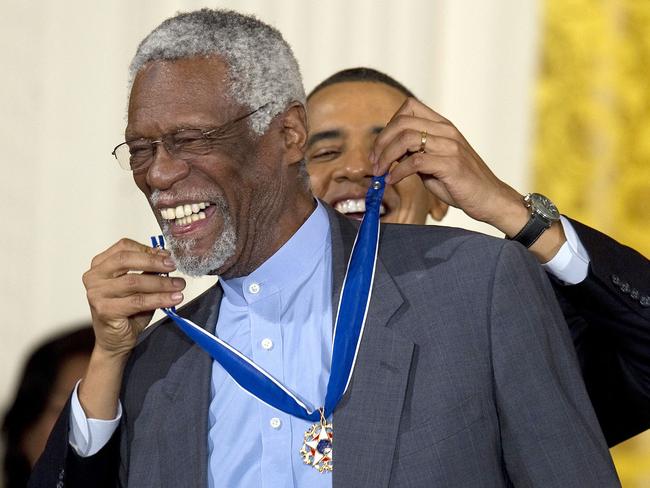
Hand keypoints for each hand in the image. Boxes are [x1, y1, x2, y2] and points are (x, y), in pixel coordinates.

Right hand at [82, 238, 184, 357]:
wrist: (116, 340)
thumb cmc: (127, 311)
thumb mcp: (139, 285)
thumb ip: (147, 271)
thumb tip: (166, 258)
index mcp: (100, 265)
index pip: (124, 247)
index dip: (147, 249)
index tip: (167, 255)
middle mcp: (94, 277)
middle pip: (126, 260)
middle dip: (154, 262)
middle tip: (173, 267)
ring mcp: (96, 294)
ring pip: (134, 281)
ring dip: (161, 283)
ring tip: (179, 285)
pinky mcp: (104, 310)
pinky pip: (137, 301)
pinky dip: (159, 299)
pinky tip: (173, 299)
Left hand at [370, 98, 565, 261]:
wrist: (489, 198)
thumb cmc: (460, 183)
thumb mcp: (433, 163)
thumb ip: (414, 154)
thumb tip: (387, 154)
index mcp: (443, 126)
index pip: (410, 107)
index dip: (389, 125)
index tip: (379, 148)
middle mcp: (446, 131)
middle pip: (403, 122)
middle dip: (381, 142)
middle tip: (374, 163)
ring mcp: (450, 146)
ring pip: (407, 139)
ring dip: (386, 157)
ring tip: (380, 172)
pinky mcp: (451, 164)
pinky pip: (415, 161)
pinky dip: (398, 171)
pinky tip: (392, 180)